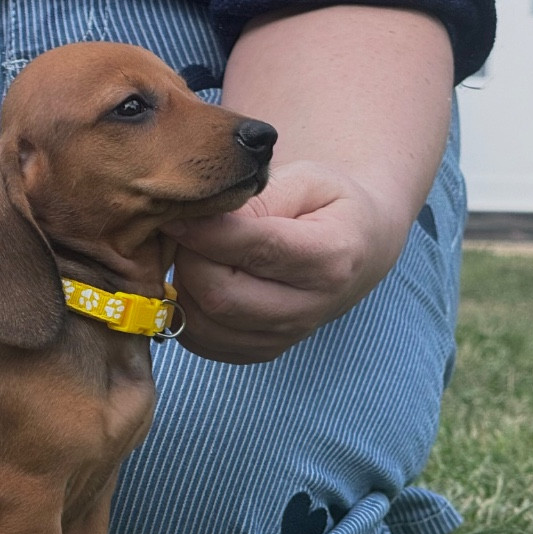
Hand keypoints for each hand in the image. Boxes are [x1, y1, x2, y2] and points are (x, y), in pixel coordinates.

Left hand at [163, 160, 410, 363]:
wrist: (355, 249)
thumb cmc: (327, 205)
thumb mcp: (305, 180)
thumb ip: (253, 199)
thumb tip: (194, 221)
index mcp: (330, 258)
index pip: (253, 250)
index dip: (205, 232)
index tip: (177, 215)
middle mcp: (309, 309)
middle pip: (219, 296)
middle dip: (189, 259)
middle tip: (188, 231)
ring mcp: (283, 339)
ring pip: (201, 323)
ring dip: (184, 284)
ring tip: (196, 253)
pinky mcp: (257, 353)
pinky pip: (198, 339)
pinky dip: (186, 308)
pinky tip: (201, 278)